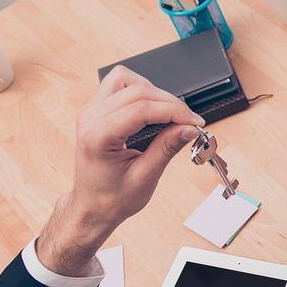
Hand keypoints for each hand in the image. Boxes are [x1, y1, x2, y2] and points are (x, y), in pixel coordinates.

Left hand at [37, 66, 203, 274]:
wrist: (92, 206)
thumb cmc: (112, 198)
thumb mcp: (145, 177)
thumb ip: (167, 148)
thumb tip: (190, 128)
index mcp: (98, 136)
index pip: (142, 108)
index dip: (174, 111)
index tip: (196, 123)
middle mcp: (90, 118)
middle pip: (137, 90)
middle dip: (170, 103)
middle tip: (190, 122)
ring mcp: (91, 111)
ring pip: (126, 80)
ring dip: (154, 92)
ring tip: (171, 114)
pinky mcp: (97, 110)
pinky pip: (119, 85)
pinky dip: (140, 92)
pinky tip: (153, 109)